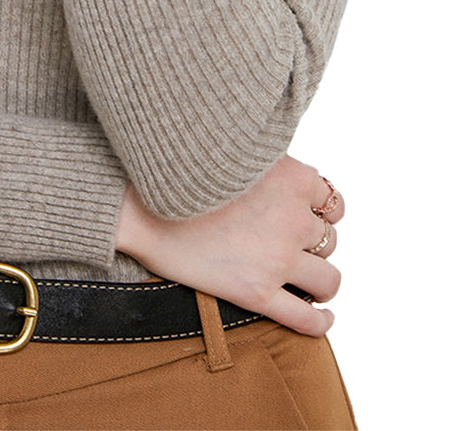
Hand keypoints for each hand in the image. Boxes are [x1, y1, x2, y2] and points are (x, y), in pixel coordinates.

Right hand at [115, 156, 344, 336]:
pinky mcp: (257, 293)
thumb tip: (291, 182)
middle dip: (313, 244)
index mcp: (292, 178)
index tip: (303, 216)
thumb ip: (272, 167)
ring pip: (329, 280)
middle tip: (288, 244)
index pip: (331, 203)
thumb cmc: (184, 172)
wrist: (142, 203)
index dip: (318, 211)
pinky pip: (308, 319)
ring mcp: (277, 259)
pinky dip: (321, 321)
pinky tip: (322, 317)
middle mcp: (292, 218)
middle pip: (329, 240)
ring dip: (320, 279)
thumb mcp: (238, 152)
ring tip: (307, 281)